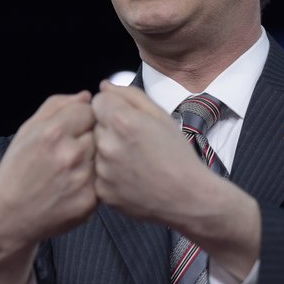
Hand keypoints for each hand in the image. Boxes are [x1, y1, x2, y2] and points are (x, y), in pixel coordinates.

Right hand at [0, 91, 96, 283]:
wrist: (8, 218)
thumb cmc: (15, 171)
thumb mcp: (26, 131)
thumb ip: (57, 106)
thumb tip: (86, 96)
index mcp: (53, 132)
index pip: (89, 109)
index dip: (80, 117)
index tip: (71, 128)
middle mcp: (71, 154)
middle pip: (99, 131)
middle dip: (87, 137)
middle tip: (68, 151)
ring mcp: (82, 180)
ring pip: (102, 155)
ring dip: (91, 159)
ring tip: (69, 169)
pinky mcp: (89, 202)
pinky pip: (101, 180)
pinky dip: (91, 181)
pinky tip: (71, 186)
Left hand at [92, 81, 261, 279]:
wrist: (188, 197)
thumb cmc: (178, 153)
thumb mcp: (161, 115)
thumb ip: (129, 95)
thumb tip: (104, 86)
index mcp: (122, 121)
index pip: (98, 101)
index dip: (112, 107)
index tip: (126, 119)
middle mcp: (107, 145)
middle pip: (95, 125)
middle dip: (109, 129)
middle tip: (133, 142)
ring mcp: (103, 171)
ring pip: (95, 150)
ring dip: (108, 151)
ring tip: (134, 161)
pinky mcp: (102, 192)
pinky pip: (98, 174)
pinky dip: (110, 174)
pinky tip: (130, 177)